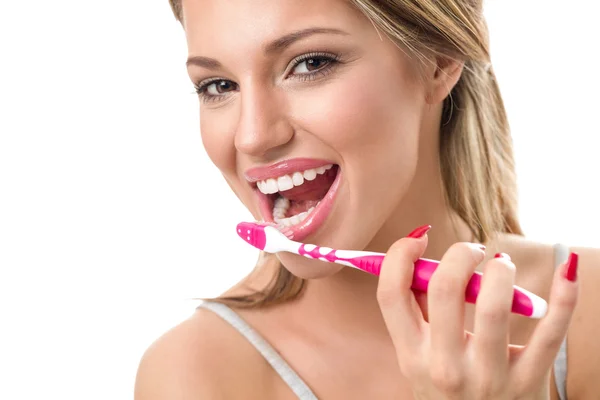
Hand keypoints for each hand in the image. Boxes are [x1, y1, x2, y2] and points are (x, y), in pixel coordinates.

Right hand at [376, 226, 578, 398]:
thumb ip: (418, 313)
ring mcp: (488, 376)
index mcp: (411, 355)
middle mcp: (444, 367)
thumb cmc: (451, 390)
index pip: (391, 293)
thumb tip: (423, 260)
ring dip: (501, 269)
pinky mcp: (528, 381)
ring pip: (493, 305)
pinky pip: (550, 332)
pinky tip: (568, 268)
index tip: (419, 240)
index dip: (400, 255)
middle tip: (473, 251)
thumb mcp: (420, 360)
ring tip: (502, 266)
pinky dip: (564, 295)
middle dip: (461, 254)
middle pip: (444, 288)